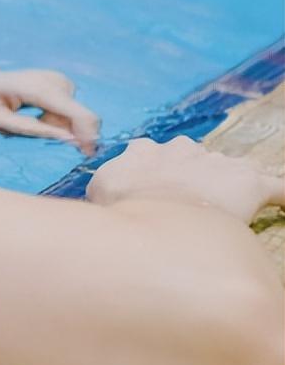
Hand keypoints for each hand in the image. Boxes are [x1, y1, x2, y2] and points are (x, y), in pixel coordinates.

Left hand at [0, 68, 100, 155]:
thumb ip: (32, 130)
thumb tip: (67, 140)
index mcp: (33, 86)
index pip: (76, 111)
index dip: (87, 134)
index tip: (86, 154)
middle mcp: (45, 77)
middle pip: (76, 112)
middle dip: (63, 131)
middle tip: (22, 135)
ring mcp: (46, 77)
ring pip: (69, 111)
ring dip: (52, 125)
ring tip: (13, 126)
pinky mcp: (44, 82)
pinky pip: (60, 106)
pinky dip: (48, 118)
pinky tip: (23, 117)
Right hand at [86, 136, 284, 223]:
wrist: (153, 215)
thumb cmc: (121, 206)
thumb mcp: (98, 190)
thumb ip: (108, 184)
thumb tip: (107, 193)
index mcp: (147, 151)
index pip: (155, 156)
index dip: (156, 177)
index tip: (154, 195)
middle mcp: (182, 150)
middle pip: (193, 162)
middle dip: (193, 180)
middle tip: (186, 210)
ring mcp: (215, 163)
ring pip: (226, 172)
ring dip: (225, 187)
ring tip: (225, 212)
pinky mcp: (248, 182)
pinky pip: (276, 187)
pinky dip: (283, 194)